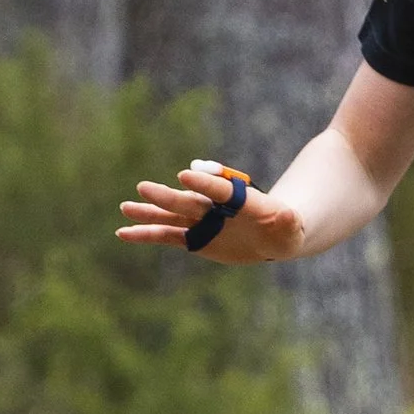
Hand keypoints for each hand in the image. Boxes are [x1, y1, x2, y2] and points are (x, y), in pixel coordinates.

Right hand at [118, 160, 305, 264]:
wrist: (271, 234)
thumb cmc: (285, 228)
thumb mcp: (291, 226)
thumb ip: (286, 220)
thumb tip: (287, 215)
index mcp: (238, 200)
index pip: (219, 189)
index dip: (204, 183)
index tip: (184, 175)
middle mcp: (214, 208)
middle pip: (189, 201)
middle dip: (167, 196)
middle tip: (143, 187)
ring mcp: (201, 221)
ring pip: (171, 216)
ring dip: (149, 212)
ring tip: (125, 207)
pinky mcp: (193, 237)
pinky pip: (166, 235)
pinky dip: (145, 234)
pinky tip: (123, 233)